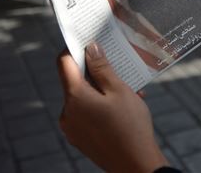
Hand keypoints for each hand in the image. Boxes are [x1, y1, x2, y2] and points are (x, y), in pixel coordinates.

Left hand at [57, 44, 167, 172]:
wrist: (135, 166)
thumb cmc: (130, 126)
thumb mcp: (119, 91)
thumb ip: (102, 67)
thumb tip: (90, 47)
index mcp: (75, 97)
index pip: (64, 63)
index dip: (75, 48)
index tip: (89, 41)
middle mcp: (67, 113)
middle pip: (75, 81)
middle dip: (95, 72)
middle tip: (117, 67)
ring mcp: (71, 128)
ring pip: (82, 98)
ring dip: (101, 90)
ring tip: (128, 91)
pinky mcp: (79, 138)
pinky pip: (86, 114)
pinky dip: (100, 106)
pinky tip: (122, 108)